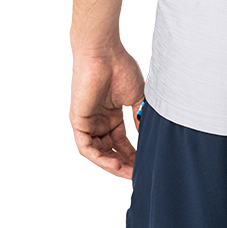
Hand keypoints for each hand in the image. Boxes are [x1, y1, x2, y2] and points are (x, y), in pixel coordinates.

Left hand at [69, 44, 146, 178]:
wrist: (104, 54)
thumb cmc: (118, 67)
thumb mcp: (136, 97)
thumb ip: (140, 117)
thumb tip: (148, 134)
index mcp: (110, 114)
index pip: (120, 142)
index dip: (132, 154)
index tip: (144, 163)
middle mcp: (98, 120)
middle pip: (109, 150)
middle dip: (124, 164)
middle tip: (137, 173)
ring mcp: (87, 122)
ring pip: (98, 152)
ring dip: (113, 164)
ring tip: (128, 171)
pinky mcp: (78, 122)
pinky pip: (87, 148)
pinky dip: (101, 158)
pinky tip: (116, 164)